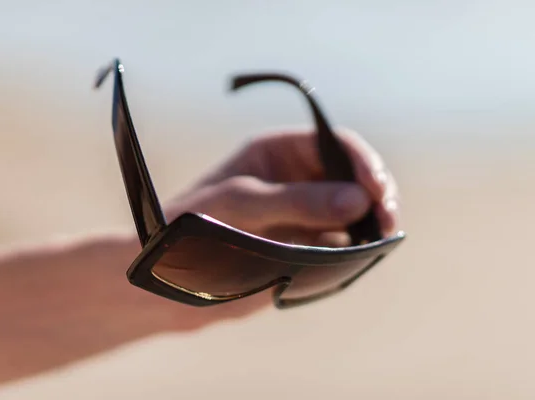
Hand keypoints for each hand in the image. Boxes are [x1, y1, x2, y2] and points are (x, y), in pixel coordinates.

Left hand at [160, 127, 400, 327]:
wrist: (174, 276)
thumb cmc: (194, 225)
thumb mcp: (241, 205)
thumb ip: (297, 202)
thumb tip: (359, 200)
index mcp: (279, 153)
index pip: (335, 144)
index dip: (362, 162)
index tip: (377, 189)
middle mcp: (297, 179)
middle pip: (353, 175)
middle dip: (376, 193)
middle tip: (388, 219)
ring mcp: (305, 214)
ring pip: (354, 210)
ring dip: (373, 221)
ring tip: (382, 237)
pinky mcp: (307, 246)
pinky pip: (344, 242)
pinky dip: (358, 246)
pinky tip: (363, 254)